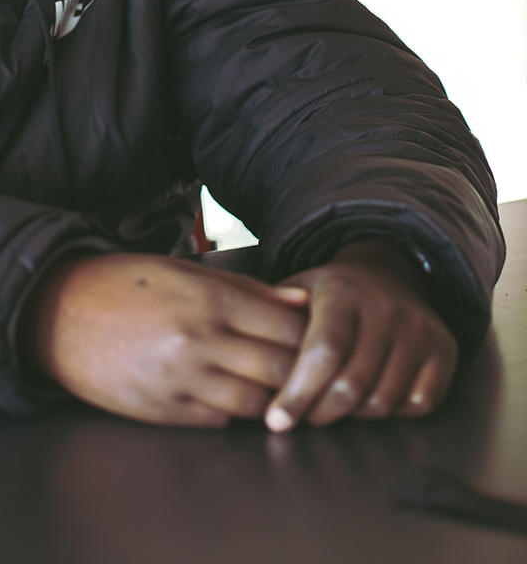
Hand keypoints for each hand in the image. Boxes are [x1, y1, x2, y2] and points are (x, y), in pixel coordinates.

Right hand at [22, 253, 309, 426]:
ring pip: (257, 403)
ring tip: (268, 383)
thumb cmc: (124, 283)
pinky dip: (232, 409)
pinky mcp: (164, 411)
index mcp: (209, 298)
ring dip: (269, 396)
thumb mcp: (183, 269)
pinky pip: (220, 420)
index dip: (309, 336)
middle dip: (300, 371)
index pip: (287, 327)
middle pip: (281, 369)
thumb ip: (246, 288)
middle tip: (306, 368)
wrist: (59, 313)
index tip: (315, 336)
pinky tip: (225, 391)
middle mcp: (199, 341)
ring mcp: (182, 380)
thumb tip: (302, 300)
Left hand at [263, 239, 457, 431]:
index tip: (276, 421)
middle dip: (320, 411)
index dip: (297, 393)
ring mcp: (420, 329)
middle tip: (303, 416)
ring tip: (333, 403)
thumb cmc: (332, 295)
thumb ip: (274, 317)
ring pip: (383, 401)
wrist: (389, 273)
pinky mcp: (445, 350)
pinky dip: (393, 412)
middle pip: (352, 385)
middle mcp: (386, 308)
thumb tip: (249, 352)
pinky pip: (419, 404)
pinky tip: (372, 396)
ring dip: (353, 415)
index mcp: (343, 291)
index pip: (322, 353)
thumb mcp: (299, 290)